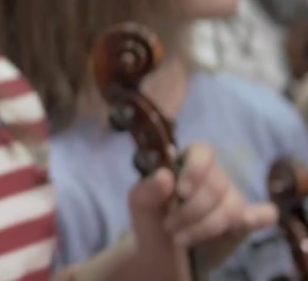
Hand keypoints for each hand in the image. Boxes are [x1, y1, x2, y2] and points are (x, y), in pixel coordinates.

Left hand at [127, 143, 275, 275]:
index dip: (196, 169)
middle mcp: (213, 177)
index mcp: (187, 163)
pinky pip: (263, 214)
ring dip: (204, 226)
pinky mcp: (244, 221)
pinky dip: (260, 217)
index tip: (181, 192)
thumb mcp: (139, 204)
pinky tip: (247, 221)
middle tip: (169, 227)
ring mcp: (231, 198)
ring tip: (180, 239)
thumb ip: (146, 188)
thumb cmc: (151, 219)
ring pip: (231, 206)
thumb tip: (165, 175)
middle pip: (216, 184)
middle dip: (191, 210)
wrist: (162, 253)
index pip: (203, 151)